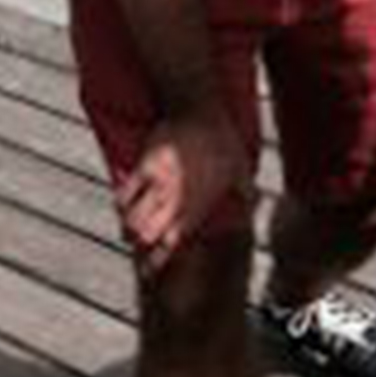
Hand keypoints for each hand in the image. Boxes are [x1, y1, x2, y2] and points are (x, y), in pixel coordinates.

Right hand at [115, 107, 250, 276]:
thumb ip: (246, 195)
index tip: (151, 267)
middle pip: (144, 238)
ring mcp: (157, 183)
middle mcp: (174, 198)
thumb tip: (255, 209)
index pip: (171, 246)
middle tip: (140, 244)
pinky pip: (123, 195)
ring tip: (131, 227)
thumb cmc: (225, 141)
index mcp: (196, 204)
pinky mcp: (145, 166)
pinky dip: (121, 205)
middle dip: (139, 247)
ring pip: (129, 220)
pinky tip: (125, 205)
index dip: (157, 261)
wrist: (201, 109)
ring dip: (128, 228)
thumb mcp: (241, 169)